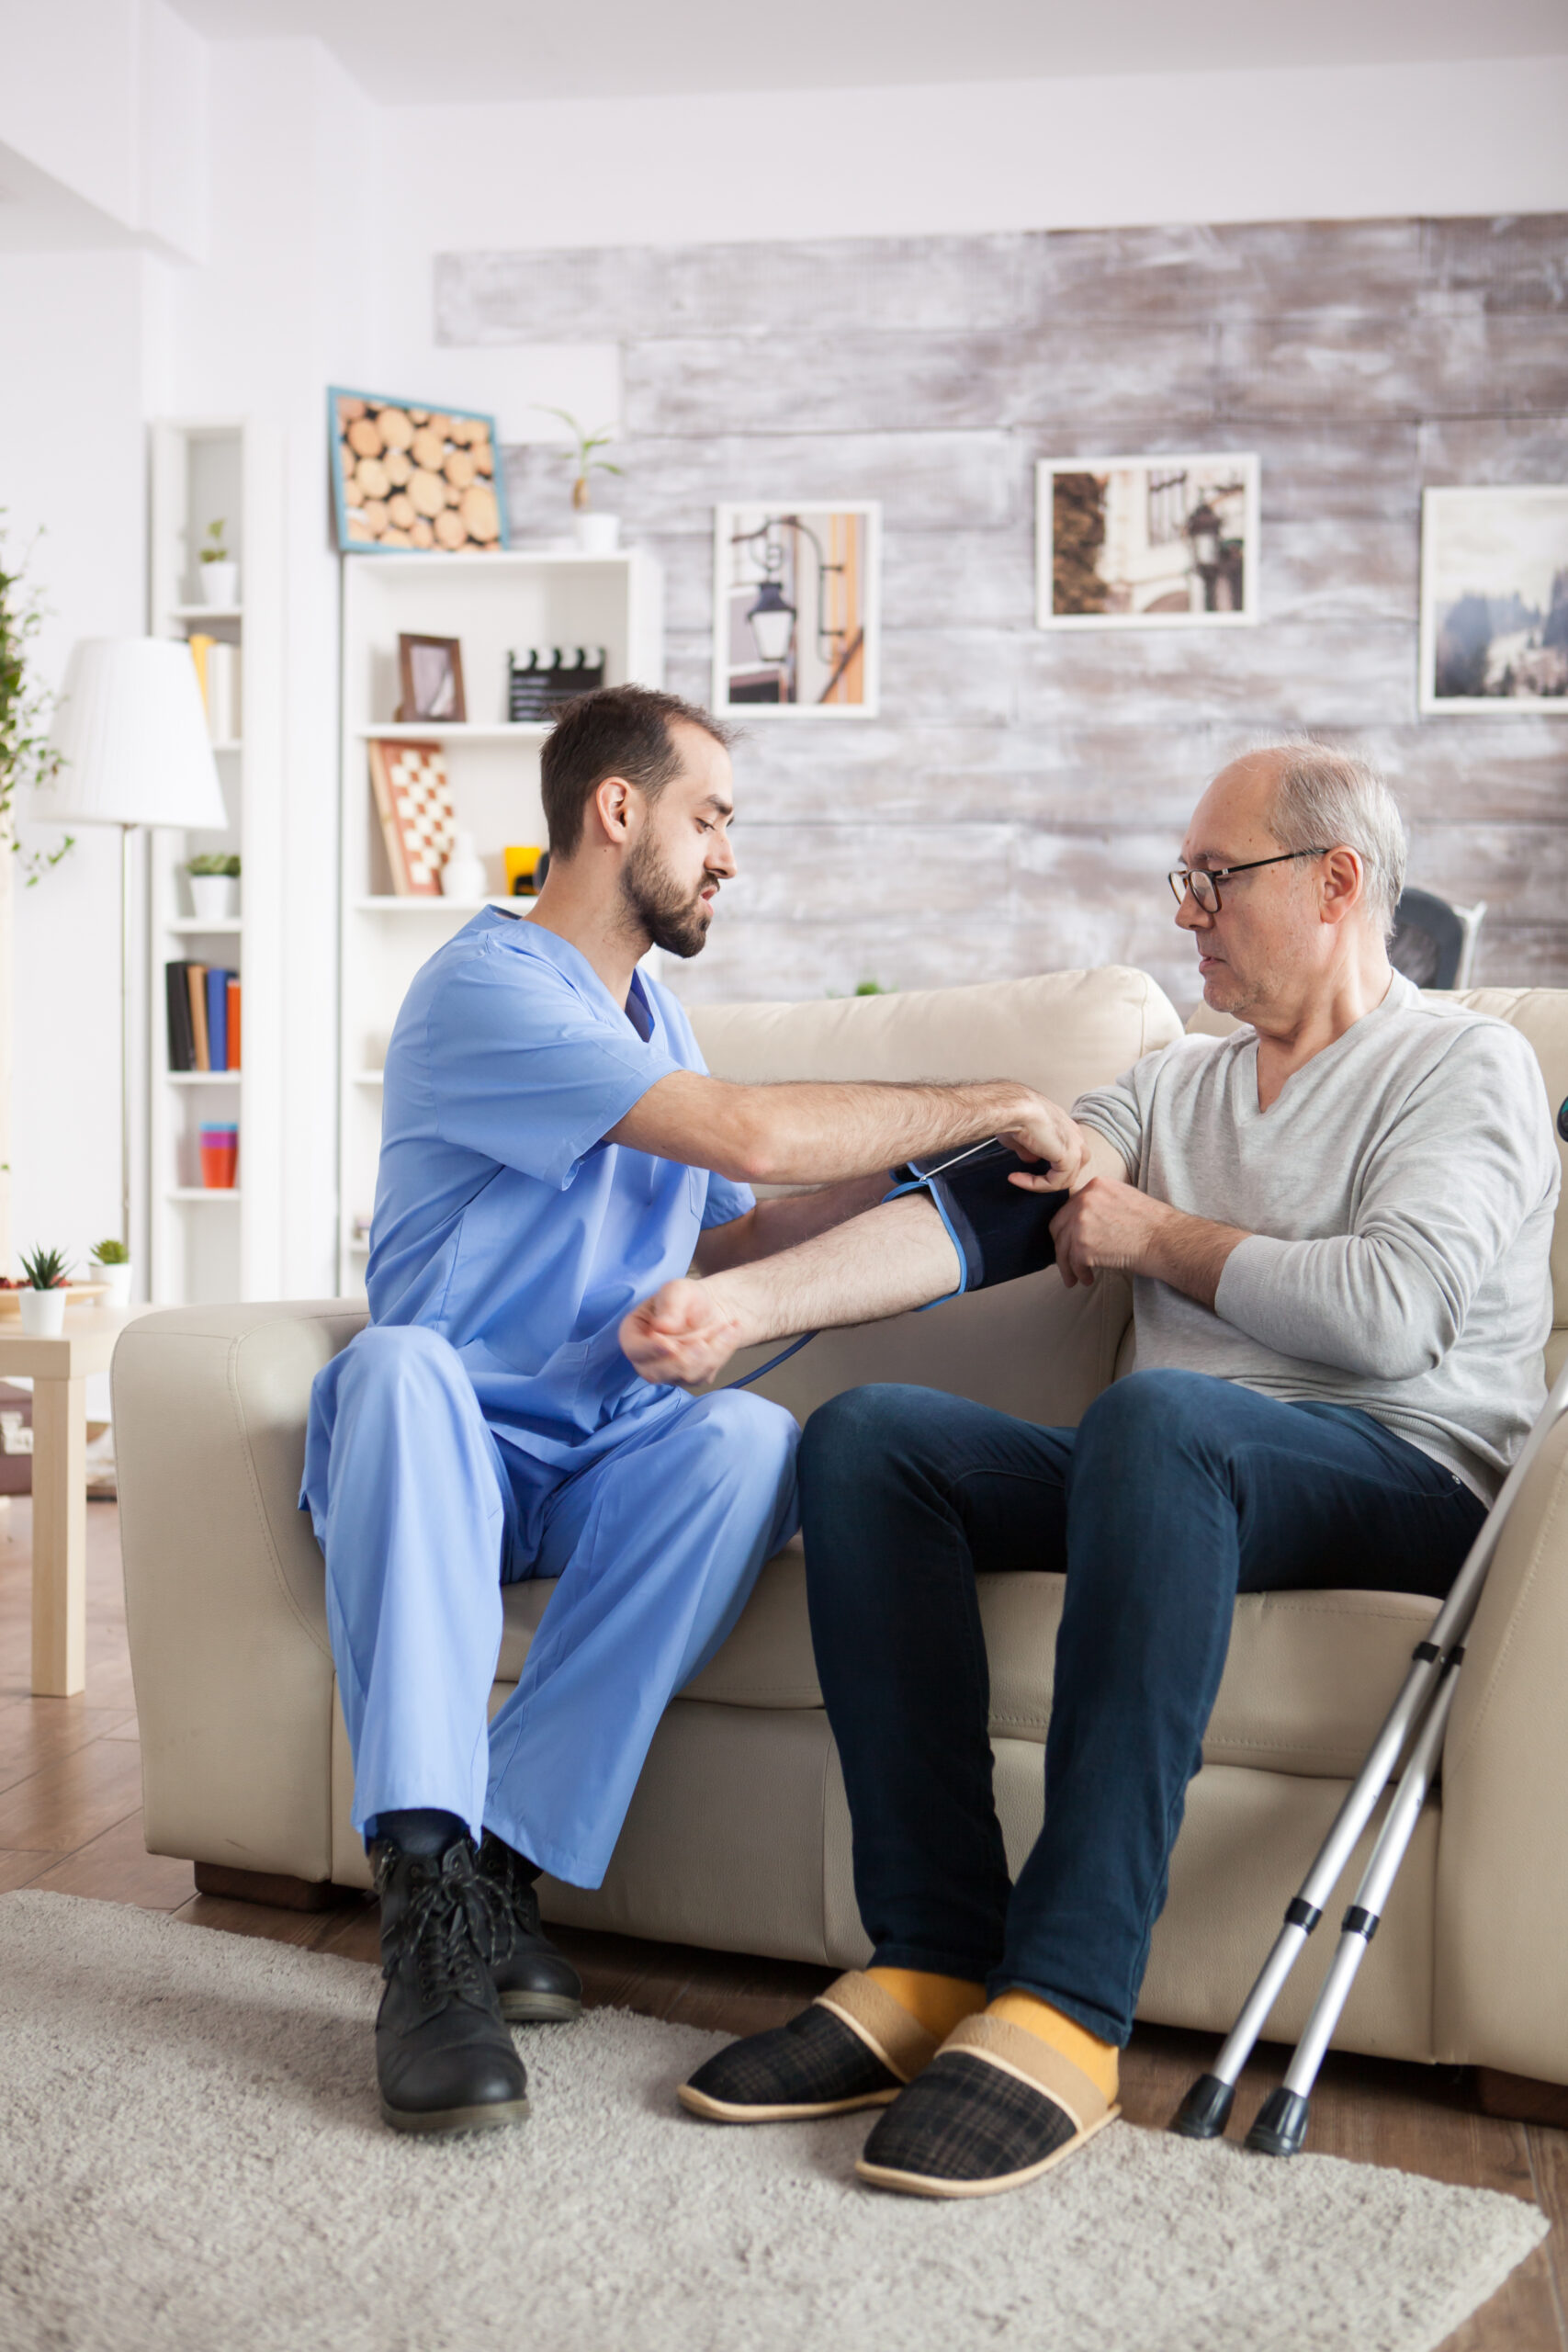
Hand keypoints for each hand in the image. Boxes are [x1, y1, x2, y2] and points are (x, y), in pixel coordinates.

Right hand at [619, 1277, 748, 1386]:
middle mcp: (647, 1359)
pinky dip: (722, 1352)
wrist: (711, 1308)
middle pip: (657, 1372)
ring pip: (687, 1375)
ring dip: (711, 1352)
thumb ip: (669, 1305)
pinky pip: (706, 1373)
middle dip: (684, 1359)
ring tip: (727, 1327)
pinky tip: (730, 1332)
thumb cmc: (687, 1298)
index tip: (670, 1345)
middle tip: (704, 1342)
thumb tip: (662, 1326)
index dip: (650, 1350)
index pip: (634, 1349)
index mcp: (634, 1335)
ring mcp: (669, 1372)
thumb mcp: (678, 1290)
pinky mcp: (692, 1378)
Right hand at [997, 1098, 1094, 1192]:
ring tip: (1018, 1179)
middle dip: (1051, 1177)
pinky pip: (1056, 1182)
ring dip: (1040, 1184)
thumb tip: (1030, 1160)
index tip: (1022, 1168)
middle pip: (1073, 1168)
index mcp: (1067, 1127)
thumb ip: (1029, 1150)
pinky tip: (1017, 1178)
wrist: (1015, 1109)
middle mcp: (1075, 1135)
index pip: (1068, 1154)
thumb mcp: (1022, 1136)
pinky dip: (1036, 1185)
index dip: (1049, 1167)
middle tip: (1027, 1178)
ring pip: (1065, 1178)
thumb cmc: (1014, 1114)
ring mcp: (1076, 1146)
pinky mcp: (1070, 1158)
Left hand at [1047, 1177, 1172, 1287]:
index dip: (1068, 1226)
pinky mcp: (1083, 1246)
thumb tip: (1084, 1221)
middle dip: (1062, 1246)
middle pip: (1059, 1226)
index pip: (1070, 1207)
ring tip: (1074, 1277)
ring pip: (1063, 1247)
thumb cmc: (1154, 1225)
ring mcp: (1081, 1223)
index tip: (1070, 1239)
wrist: (1166, 1240)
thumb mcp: (1124, 1198)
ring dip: (1068, 1265)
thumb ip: (1101, 1203)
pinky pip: (1073, 1263)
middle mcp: (1084, 1201)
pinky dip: (1079, 1273)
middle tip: (1067, 1260)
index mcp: (1095, 1186)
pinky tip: (1088, 1279)